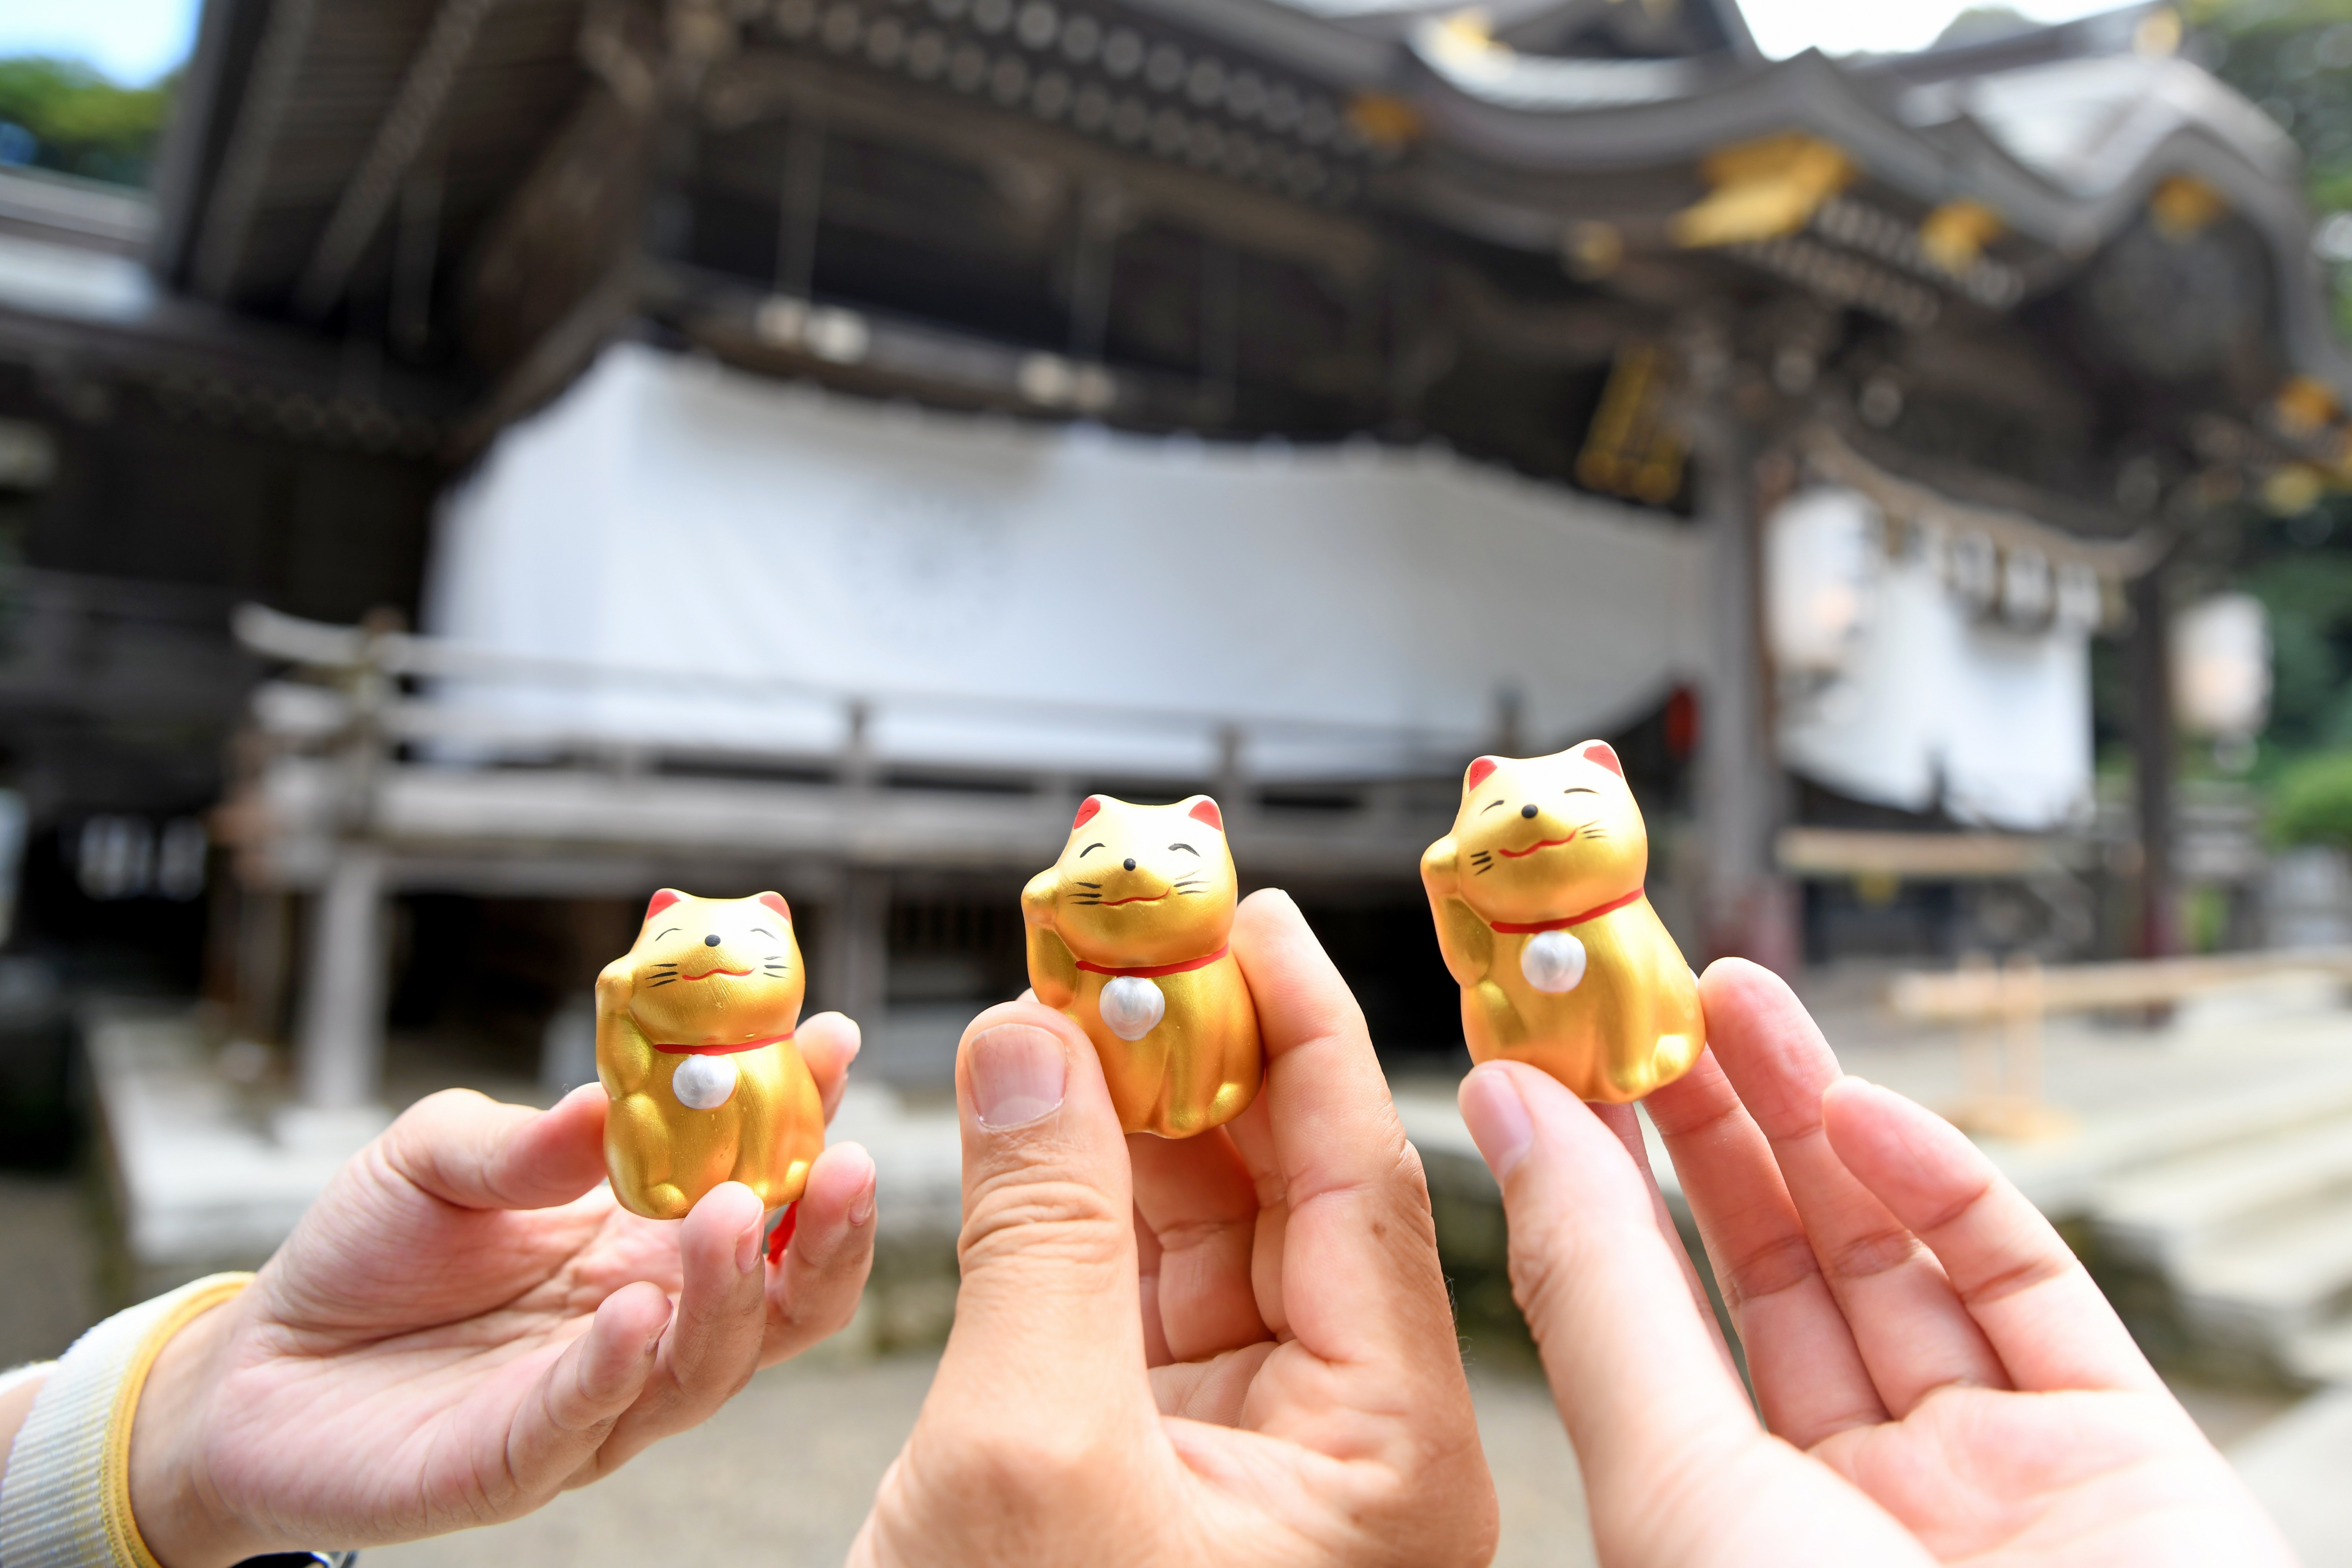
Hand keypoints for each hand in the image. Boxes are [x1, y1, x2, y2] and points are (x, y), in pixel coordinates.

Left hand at [121, 1013, 877, 1565]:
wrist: (255, 1371)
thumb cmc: (368, 1255)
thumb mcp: (437, 1154)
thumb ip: (524, 1136)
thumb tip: (608, 1099)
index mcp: (647, 1242)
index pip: (761, 1185)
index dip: (808, 1117)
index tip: (837, 1041)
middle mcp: (649, 1324)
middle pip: (784, 1297)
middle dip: (827, 1232)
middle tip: (845, 1161)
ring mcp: (598, 1402)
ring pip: (710, 1366)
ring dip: (733, 1290)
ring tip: (730, 1214)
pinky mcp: (522, 1463)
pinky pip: (590, 1422)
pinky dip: (621, 1368)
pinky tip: (635, 1314)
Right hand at [853, 890, 1497, 1566]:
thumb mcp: (1026, 1447)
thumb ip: (1039, 1230)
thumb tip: (1026, 1048)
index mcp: (1392, 1461)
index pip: (1365, 1182)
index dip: (1300, 1024)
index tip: (1242, 914)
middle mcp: (1353, 1452)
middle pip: (1294, 1193)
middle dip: (1200, 1056)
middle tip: (1130, 943)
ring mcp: (1261, 1458)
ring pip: (1211, 1233)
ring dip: (1131, 1116)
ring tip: (1068, 1002)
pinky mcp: (1164, 1465)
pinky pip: (1141, 1294)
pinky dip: (1084, 1199)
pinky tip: (1040, 1110)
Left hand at [1458, 960, 2295, 1564]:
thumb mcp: (1681, 1475)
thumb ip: (1599, 1293)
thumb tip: (1507, 1120)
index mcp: (1722, 1530)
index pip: (1641, 1323)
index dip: (1591, 1186)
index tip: (1544, 1063)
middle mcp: (1845, 1505)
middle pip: (1761, 1280)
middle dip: (1703, 1133)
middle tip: (1644, 1003)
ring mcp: (1985, 1478)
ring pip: (1885, 1263)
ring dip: (1812, 1125)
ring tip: (1734, 1001)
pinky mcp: (2116, 1452)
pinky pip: (2022, 1294)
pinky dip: (1947, 1193)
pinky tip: (1864, 1111)